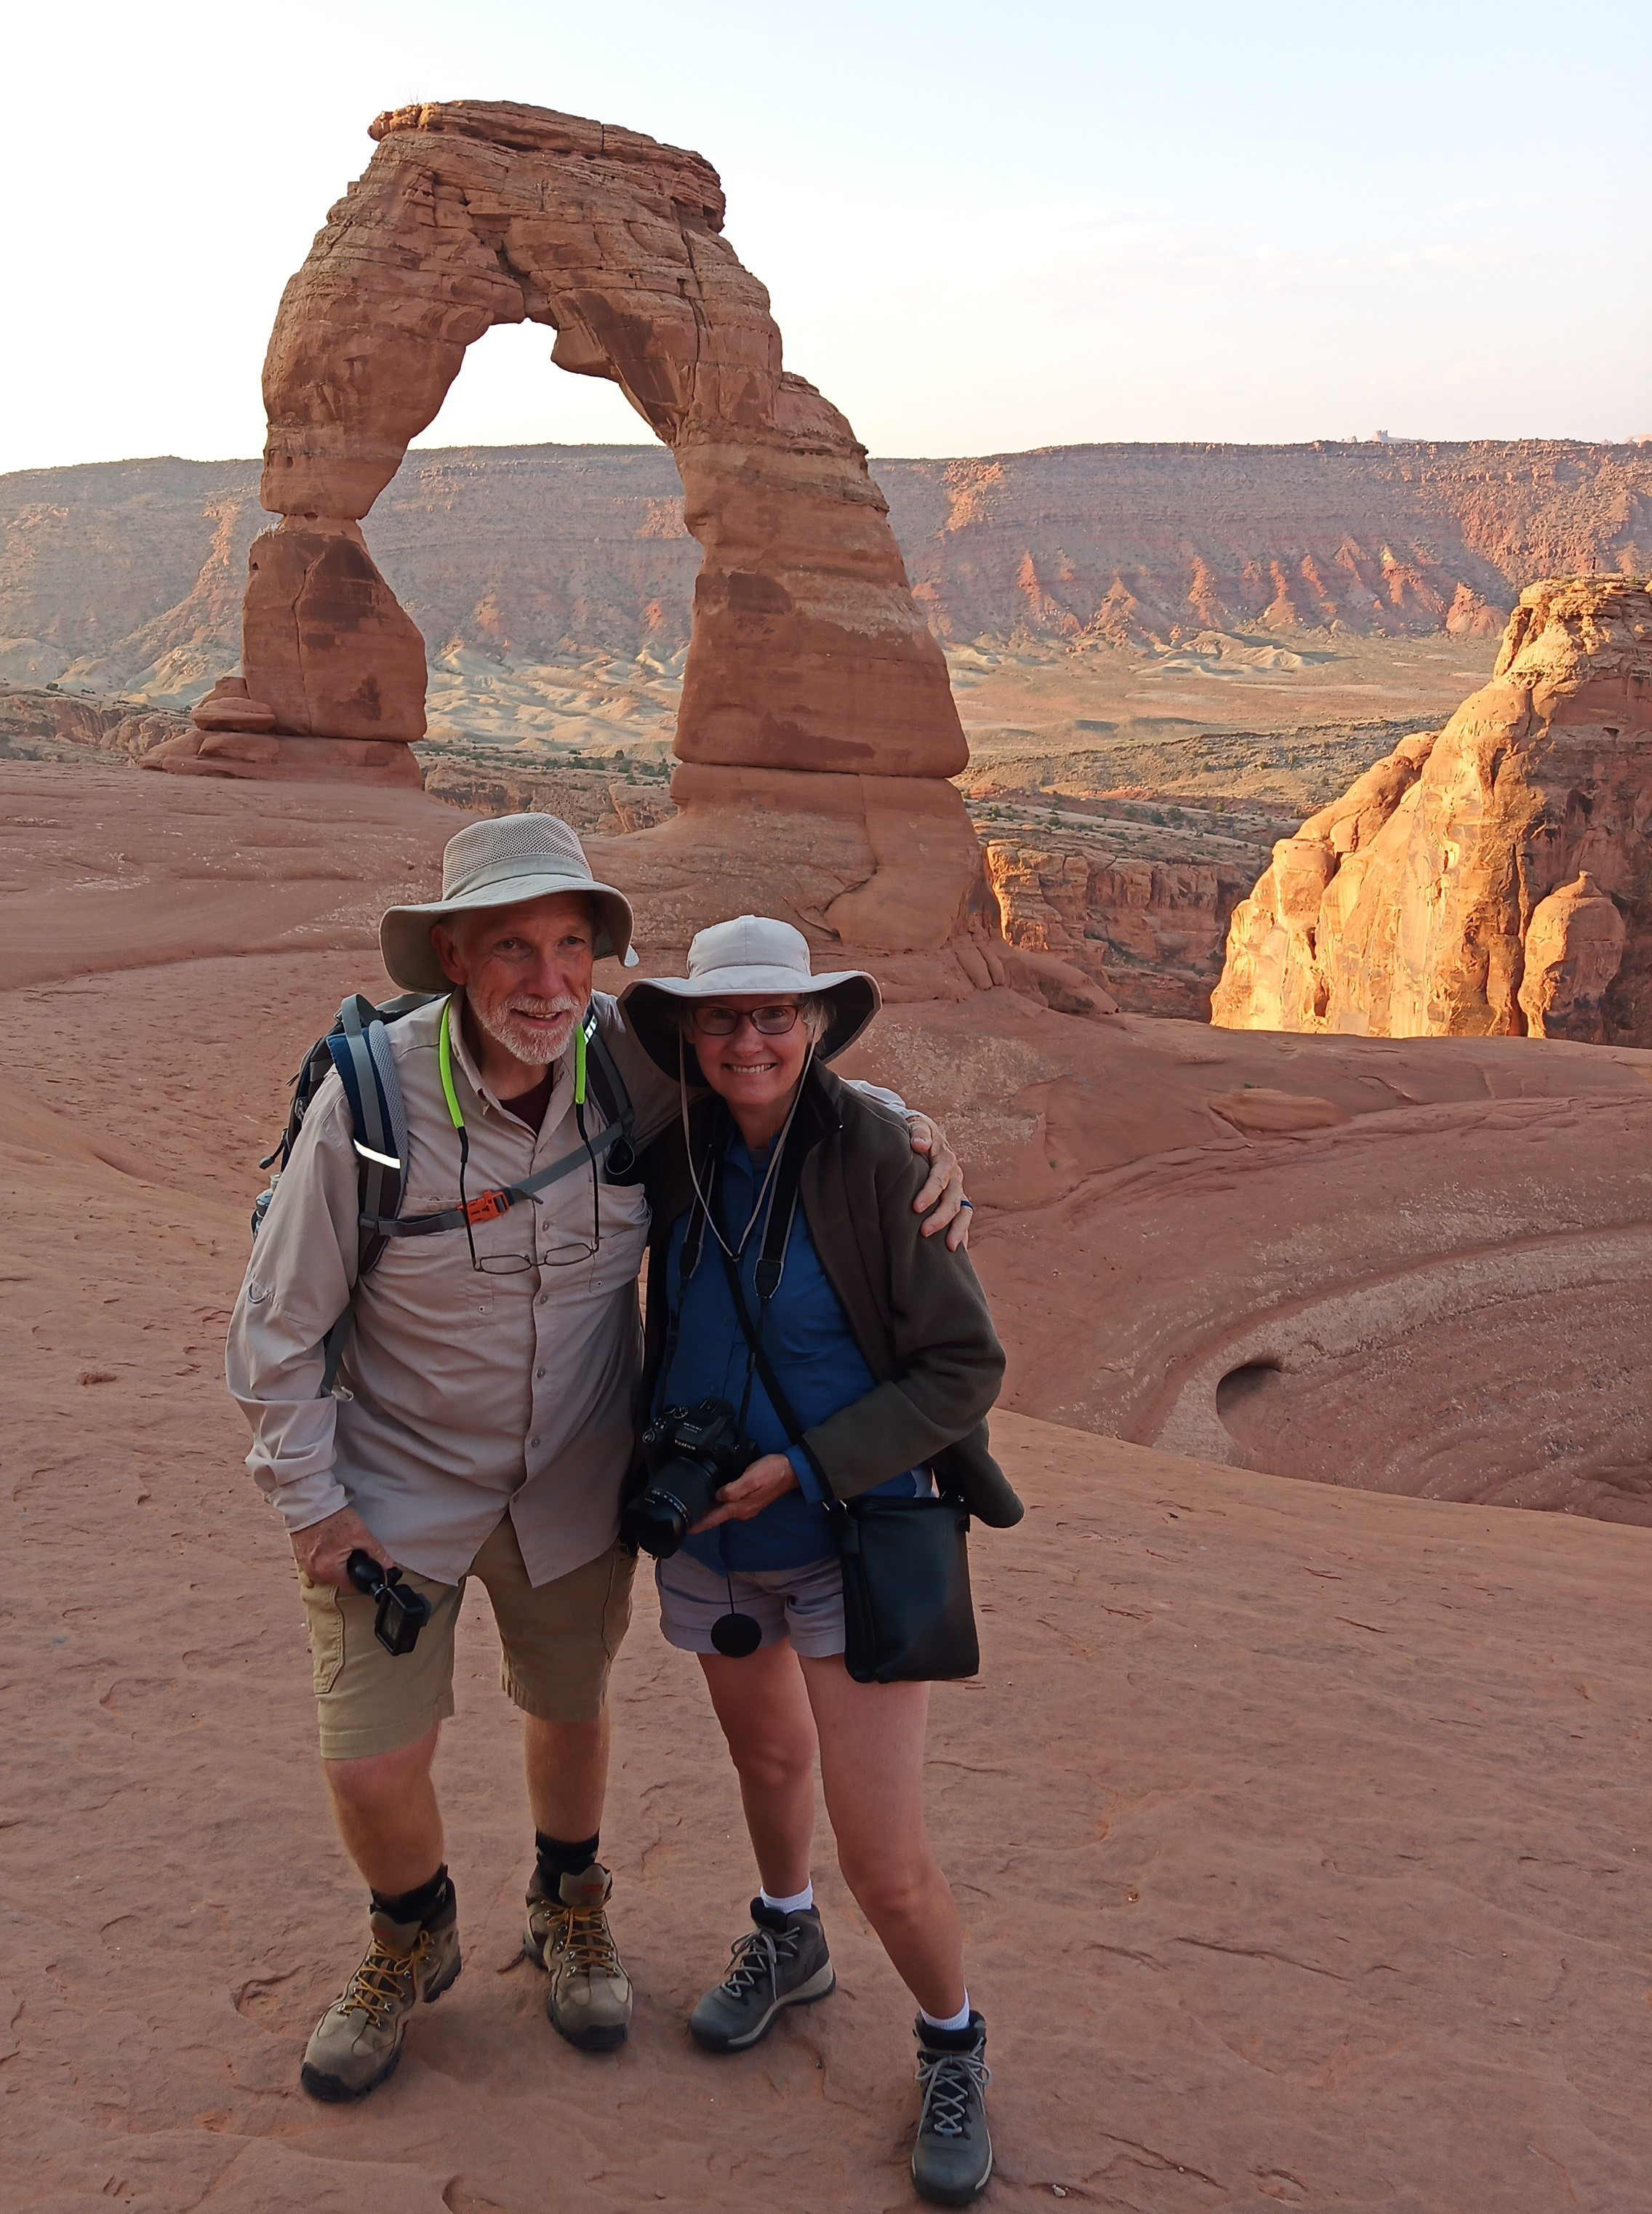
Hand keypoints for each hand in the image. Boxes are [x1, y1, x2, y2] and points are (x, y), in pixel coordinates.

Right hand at [290, 1504, 392, 1591]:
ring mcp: (304, 1564)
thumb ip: (376, 1552)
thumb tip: (388, 1564)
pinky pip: (317, 1562)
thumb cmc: (332, 1518)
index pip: (351, 1585)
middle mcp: (313, 1572)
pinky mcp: (300, 1555)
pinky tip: (330, 1542)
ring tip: (341, 1544)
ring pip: (328, 1569)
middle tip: (355, 1550)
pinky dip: (325, 1555)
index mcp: (328, 1571)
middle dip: (350, 1566)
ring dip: (337, 1560)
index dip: (363, 1577)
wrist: (309, 1503)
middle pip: (339, 1577)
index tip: (369, 1568)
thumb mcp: (359, 1534)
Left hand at [688, 1453, 799, 1532]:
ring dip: (709, 1510)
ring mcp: (746, 1507)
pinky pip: (730, 1505)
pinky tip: (714, 1496)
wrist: (790, 1471)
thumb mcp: (752, 1478)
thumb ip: (734, 1490)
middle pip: (716, 1516)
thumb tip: (718, 1496)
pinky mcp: (750, 1500)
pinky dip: (719, 1503)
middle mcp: (742, 1511)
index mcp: (739, 1507)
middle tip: (684, 1515)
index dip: (699, 1525)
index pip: (713, 1520)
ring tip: (694, 1507)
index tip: (685, 1529)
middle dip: (701, 1517)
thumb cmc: (772, 1472)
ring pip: (722, 1511)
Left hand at [906, 1113, 971, 1249]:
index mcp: (945, 1159)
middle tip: (924, 1232)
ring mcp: (958, 1190)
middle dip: (941, 1217)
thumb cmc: (915, 1133)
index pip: (940, 1177)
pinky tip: (957, 1252)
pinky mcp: (956, 1201)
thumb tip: (920, 1144)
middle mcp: (955, 1176)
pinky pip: (963, 1220)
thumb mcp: (916, 1126)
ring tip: (950, 1247)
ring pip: (963, 1212)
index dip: (930, 1192)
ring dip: (958, 1229)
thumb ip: (918, 1133)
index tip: (916, 1207)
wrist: (923, 1136)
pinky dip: (962, 1234)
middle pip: (953, 1199)